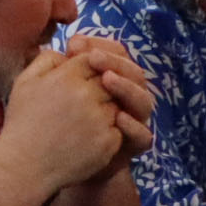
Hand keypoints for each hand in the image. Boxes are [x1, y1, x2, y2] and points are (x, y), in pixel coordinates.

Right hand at [0, 50, 128, 194]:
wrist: (24, 167)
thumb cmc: (23, 123)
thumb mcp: (25, 82)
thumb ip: (47, 59)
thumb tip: (67, 52)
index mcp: (66, 77)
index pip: (93, 59)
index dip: (88, 69)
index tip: (80, 82)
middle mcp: (85, 95)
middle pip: (109, 80)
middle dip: (99, 90)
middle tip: (84, 104)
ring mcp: (99, 120)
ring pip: (116, 104)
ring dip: (106, 110)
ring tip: (85, 122)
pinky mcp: (107, 142)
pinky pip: (120, 129)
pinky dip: (109, 132)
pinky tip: (89, 139)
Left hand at [62, 34, 154, 172]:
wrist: (62, 162)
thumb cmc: (62, 120)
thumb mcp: (62, 88)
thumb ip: (70, 64)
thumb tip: (73, 43)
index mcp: (115, 78)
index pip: (118, 53)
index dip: (101, 46)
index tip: (75, 44)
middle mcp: (129, 96)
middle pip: (134, 73)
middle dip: (114, 62)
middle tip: (93, 58)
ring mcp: (135, 120)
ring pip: (143, 100)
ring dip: (127, 87)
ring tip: (107, 80)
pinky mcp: (134, 146)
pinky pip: (144, 136)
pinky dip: (133, 126)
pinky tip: (118, 117)